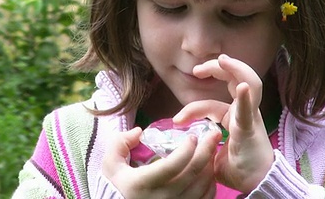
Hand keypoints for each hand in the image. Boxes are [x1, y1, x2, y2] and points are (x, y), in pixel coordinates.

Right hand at [102, 126, 220, 198]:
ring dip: (210, 166)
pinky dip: (210, 184)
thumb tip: (139, 131)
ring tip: (211, 151)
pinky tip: (209, 172)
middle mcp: (161, 198)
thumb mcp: (110, 163)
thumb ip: (121, 143)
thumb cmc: (117, 185)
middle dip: (206, 151)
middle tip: (213, 136)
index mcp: (143, 183)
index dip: (186, 149)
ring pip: (202, 187)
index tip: (192, 136)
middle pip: (192, 173)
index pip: (172, 165)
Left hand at [173, 54, 273, 193]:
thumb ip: (202, 142)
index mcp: (234, 117)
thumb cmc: (237, 169)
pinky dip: (246, 97)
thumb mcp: (212, 151)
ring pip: (249, 85)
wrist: (255, 184)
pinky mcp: (251, 128)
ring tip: (222, 60)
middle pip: (233, 80)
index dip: (192, 108)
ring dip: (236, 69)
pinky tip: (242, 86)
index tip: (176, 120)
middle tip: (197, 69)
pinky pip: (250, 110)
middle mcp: (244, 112)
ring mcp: (250, 117)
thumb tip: (186, 141)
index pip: (211, 104)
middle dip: (216, 68)